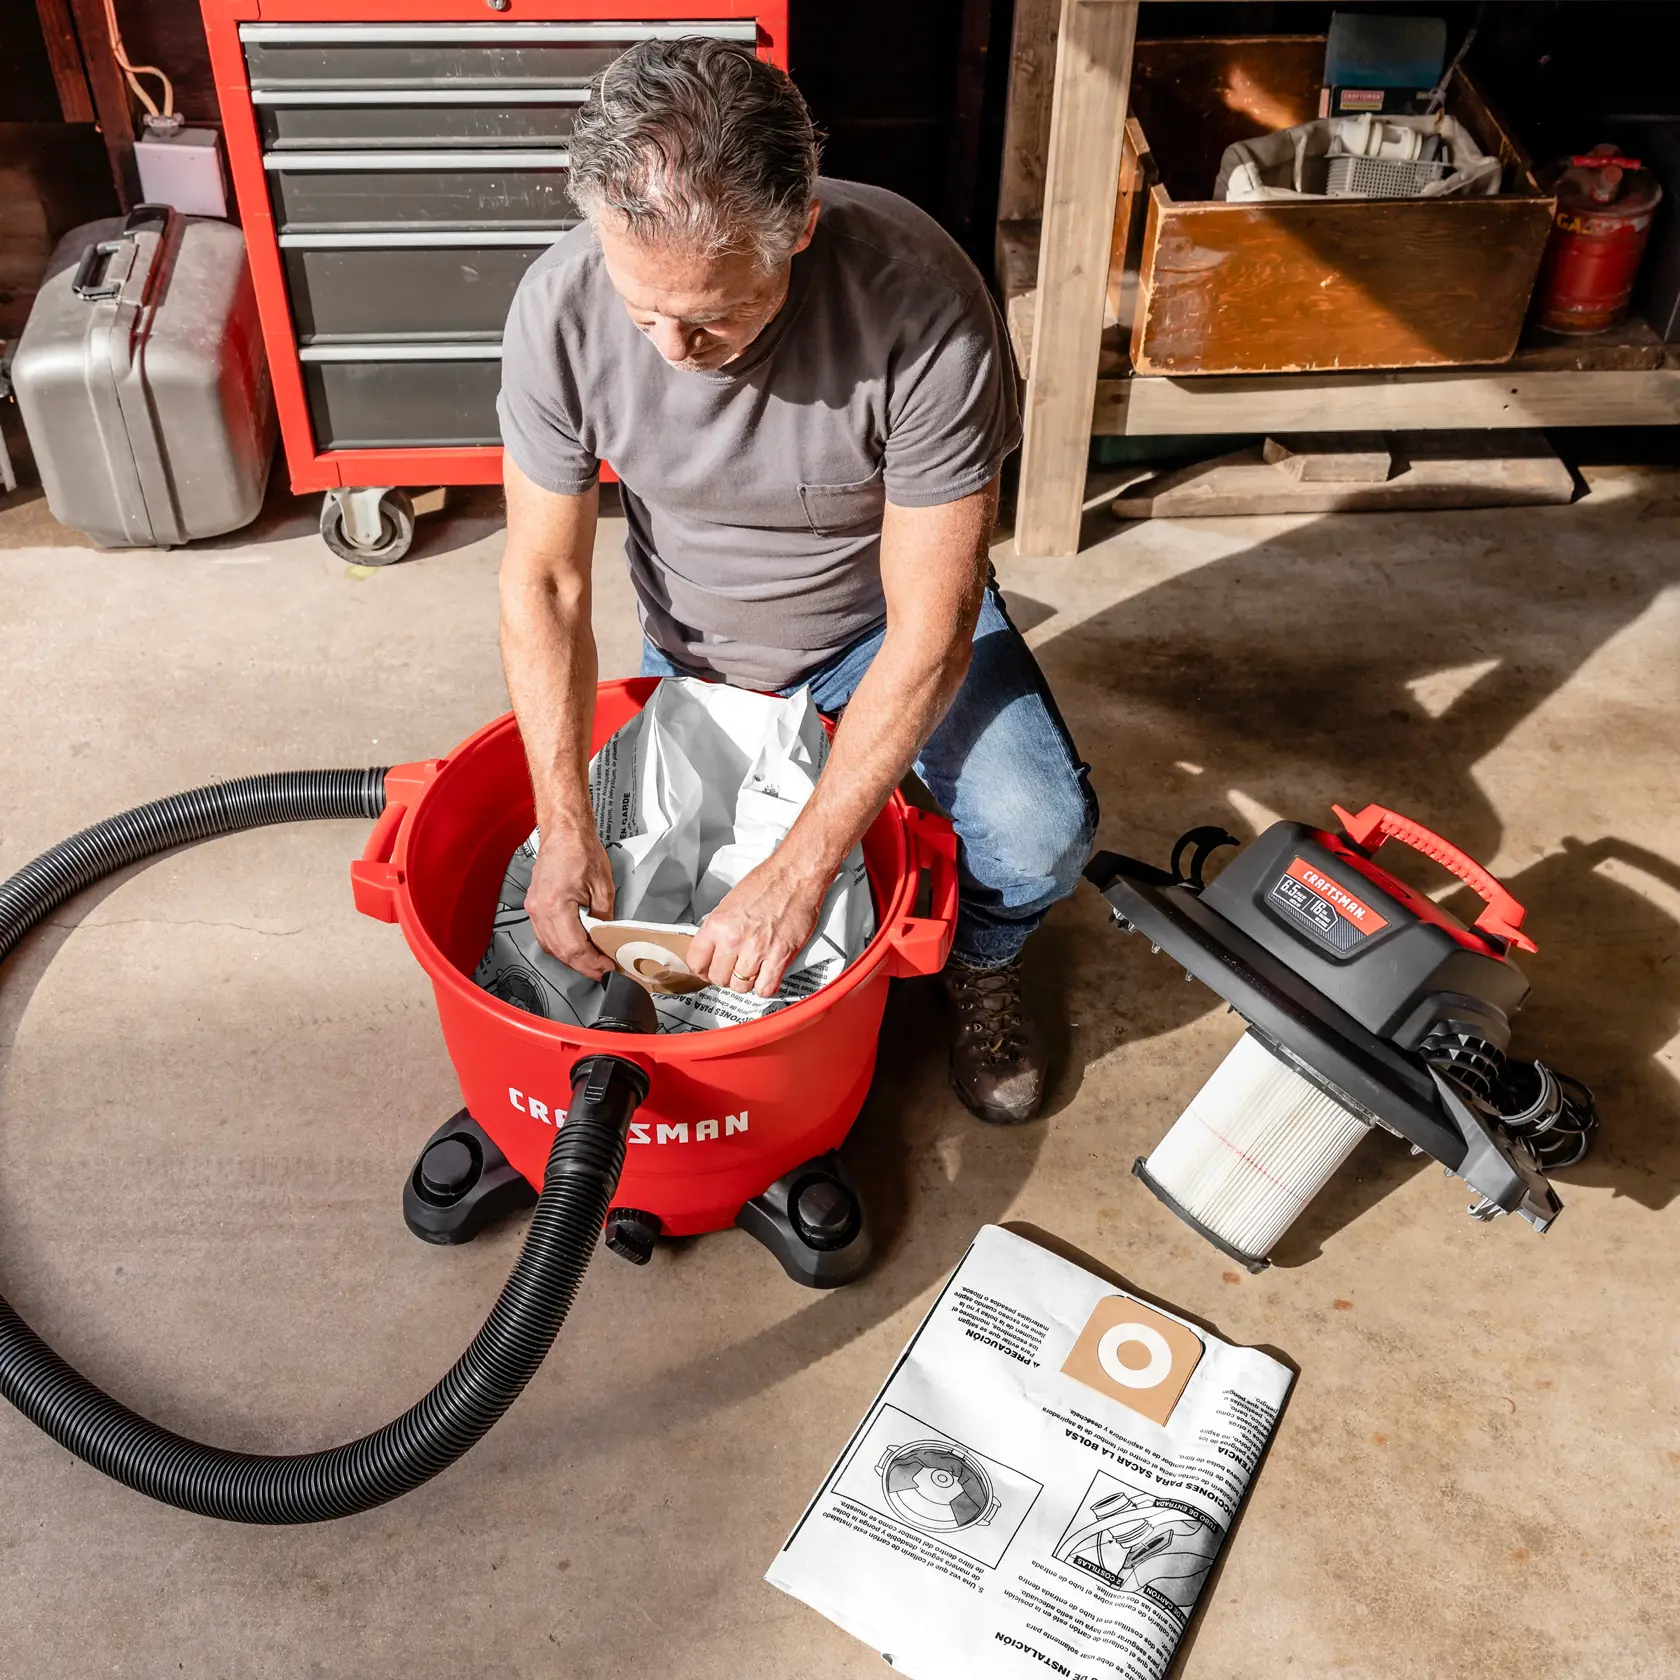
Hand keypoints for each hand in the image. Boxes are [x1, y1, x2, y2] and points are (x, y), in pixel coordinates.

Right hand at [525, 817, 615, 979]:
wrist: (564, 832)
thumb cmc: (581, 850)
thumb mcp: (603, 887)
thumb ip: (605, 918)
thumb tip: (607, 940)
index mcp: (556, 905)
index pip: (574, 947)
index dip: (592, 963)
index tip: (607, 968)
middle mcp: (539, 909)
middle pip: (561, 951)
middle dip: (583, 966)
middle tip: (602, 971)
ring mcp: (533, 908)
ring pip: (550, 947)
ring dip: (571, 959)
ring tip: (592, 963)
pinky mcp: (534, 905)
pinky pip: (545, 935)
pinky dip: (560, 946)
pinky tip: (574, 949)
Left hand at [689, 855, 828, 997]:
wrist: (795, 875)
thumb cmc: (766, 883)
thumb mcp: (729, 902)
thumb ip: (719, 928)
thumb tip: (712, 947)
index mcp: (717, 924)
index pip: (695, 962)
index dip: (702, 969)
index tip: (708, 969)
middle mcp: (734, 939)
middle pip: (718, 978)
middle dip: (724, 977)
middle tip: (732, 970)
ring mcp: (757, 950)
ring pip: (740, 987)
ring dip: (745, 982)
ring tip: (751, 972)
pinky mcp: (780, 956)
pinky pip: (766, 988)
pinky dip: (765, 987)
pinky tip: (766, 976)